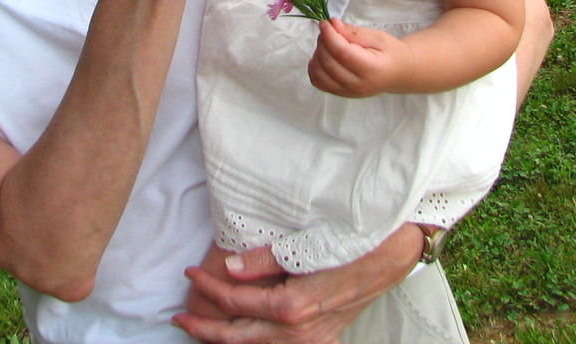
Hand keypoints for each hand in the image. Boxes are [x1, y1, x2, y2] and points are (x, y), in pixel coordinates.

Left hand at [174, 226, 421, 342]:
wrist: (395, 253)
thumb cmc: (353, 241)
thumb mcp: (308, 243)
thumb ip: (265, 259)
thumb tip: (230, 268)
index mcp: (294, 306)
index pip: (237, 304)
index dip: (209, 291)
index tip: (189, 274)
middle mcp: (301, 332)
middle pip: (240, 339)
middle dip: (205, 329)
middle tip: (179, 318)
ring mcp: (312, 341)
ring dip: (226, 341)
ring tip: (202, 329)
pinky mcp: (321, 340)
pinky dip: (253, 342)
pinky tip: (240, 334)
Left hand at [306, 18, 408, 97]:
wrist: (399, 73)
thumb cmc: (391, 53)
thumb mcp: (378, 37)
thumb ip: (354, 32)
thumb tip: (333, 24)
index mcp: (371, 70)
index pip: (342, 53)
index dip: (329, 36)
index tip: (325, 23)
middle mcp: (358, 85)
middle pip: (328, 62)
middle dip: (322, 42)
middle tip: (328, 30)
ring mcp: (348, 92)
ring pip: (319, 74)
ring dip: (317, 54)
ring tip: (327, 43)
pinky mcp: (341, 94)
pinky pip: (318, 82)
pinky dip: (315, 68)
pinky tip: (323, 56)